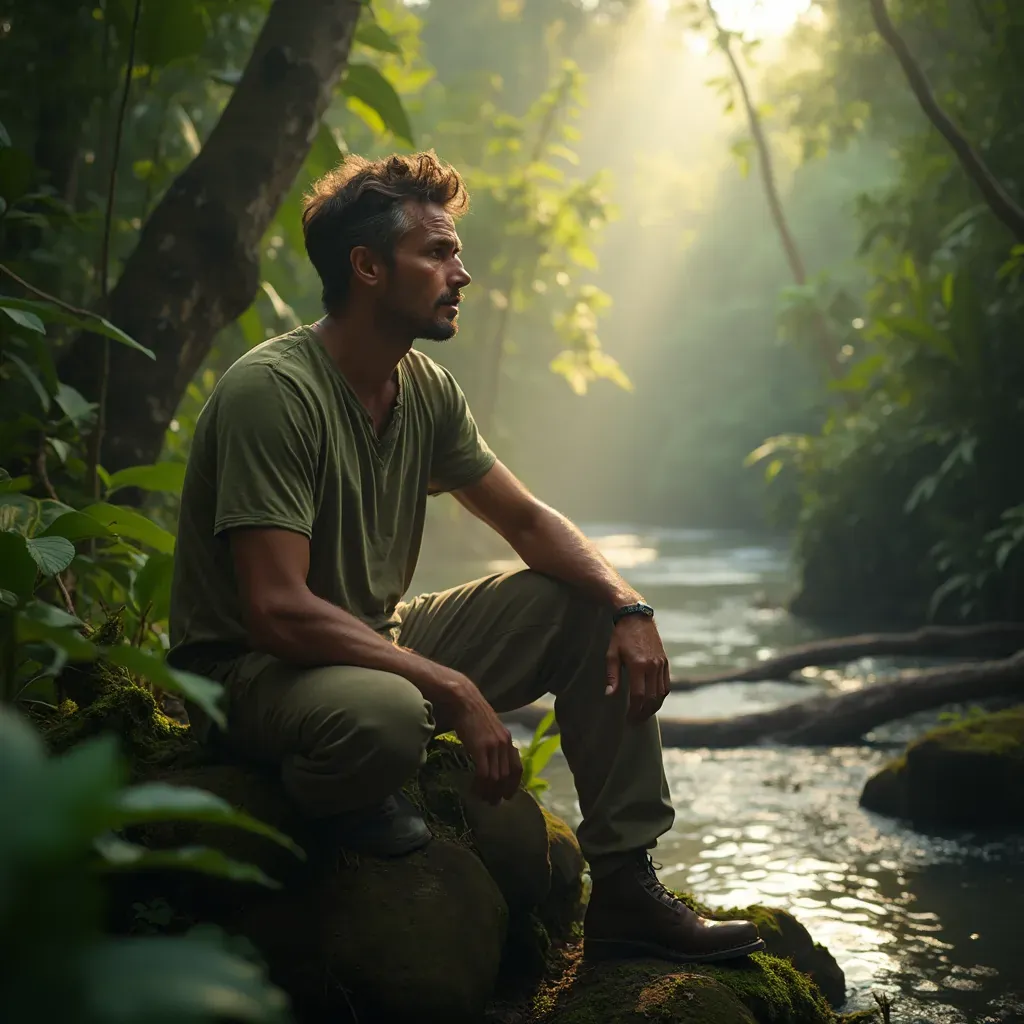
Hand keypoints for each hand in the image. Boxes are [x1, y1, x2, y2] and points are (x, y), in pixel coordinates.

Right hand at [449, 678, 522, 803]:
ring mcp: (493, 746)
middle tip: (493, 802)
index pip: (517, 767)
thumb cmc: (472, 713)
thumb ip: (494, 742)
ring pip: (497, 778)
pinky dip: (481, 785)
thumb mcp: (489, 729)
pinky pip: (484, 773)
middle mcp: (504, 744)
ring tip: (483, 798)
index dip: (514, 784)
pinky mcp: (481, 748)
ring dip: (490, 791)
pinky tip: (474, 789)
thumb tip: (492, 759)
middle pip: (507, 776)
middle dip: (501, 792)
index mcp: (508, 739)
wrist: (464, 700)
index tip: (507, 795)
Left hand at [605, 615, 670, 722]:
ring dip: (654, 707)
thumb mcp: (611, 654)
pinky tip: (654, 701)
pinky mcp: (665, 661)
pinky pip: (666, 684)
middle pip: (652, 698)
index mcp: (638, 665)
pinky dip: (661, 696)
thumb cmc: (621, 635)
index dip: (634, 710)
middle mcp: (652, 666)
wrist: (636, 617)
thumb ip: (612, 676)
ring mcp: (661, 664)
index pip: (639, 695)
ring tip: (644, 714)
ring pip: (661, 693)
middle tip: (636, 720)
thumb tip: (609, 695)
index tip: (628, 718)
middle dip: (644, 712)